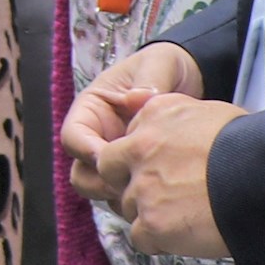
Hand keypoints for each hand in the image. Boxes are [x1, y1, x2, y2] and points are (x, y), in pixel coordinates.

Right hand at [61, 41, 204, 204]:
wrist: (191, 78)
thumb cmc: (166, 66)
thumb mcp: (158, 65)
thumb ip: (148, 81)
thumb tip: (137, 99)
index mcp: (91, 109)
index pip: (72, 137)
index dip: (87, 150)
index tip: (113, 156)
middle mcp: (97, 137)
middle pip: (81, 172)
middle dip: (101, 181)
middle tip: (132, 182)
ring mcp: (114, 158)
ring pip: (101, 188)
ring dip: (120, 194)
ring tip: (150, 190)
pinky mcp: (133, 172)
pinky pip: (127, 193)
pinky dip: (138, 199)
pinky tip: (163, 193)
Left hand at [101, 95, 241, 259]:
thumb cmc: (251, 145)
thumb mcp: (209, 110)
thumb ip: (172, 114)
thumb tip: (150, 111)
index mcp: (155, 115)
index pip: (125, 139)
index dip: (139, 158)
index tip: (162, 168)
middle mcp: (139, 148)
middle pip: (112, 172)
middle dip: (129, 184)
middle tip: (161, 195)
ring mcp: (143, 187)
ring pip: (127, 207)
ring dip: (149, 214)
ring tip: (186, 216)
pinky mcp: (152, 222)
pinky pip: (139, 238)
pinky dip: (159, 241)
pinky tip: (187, 235)